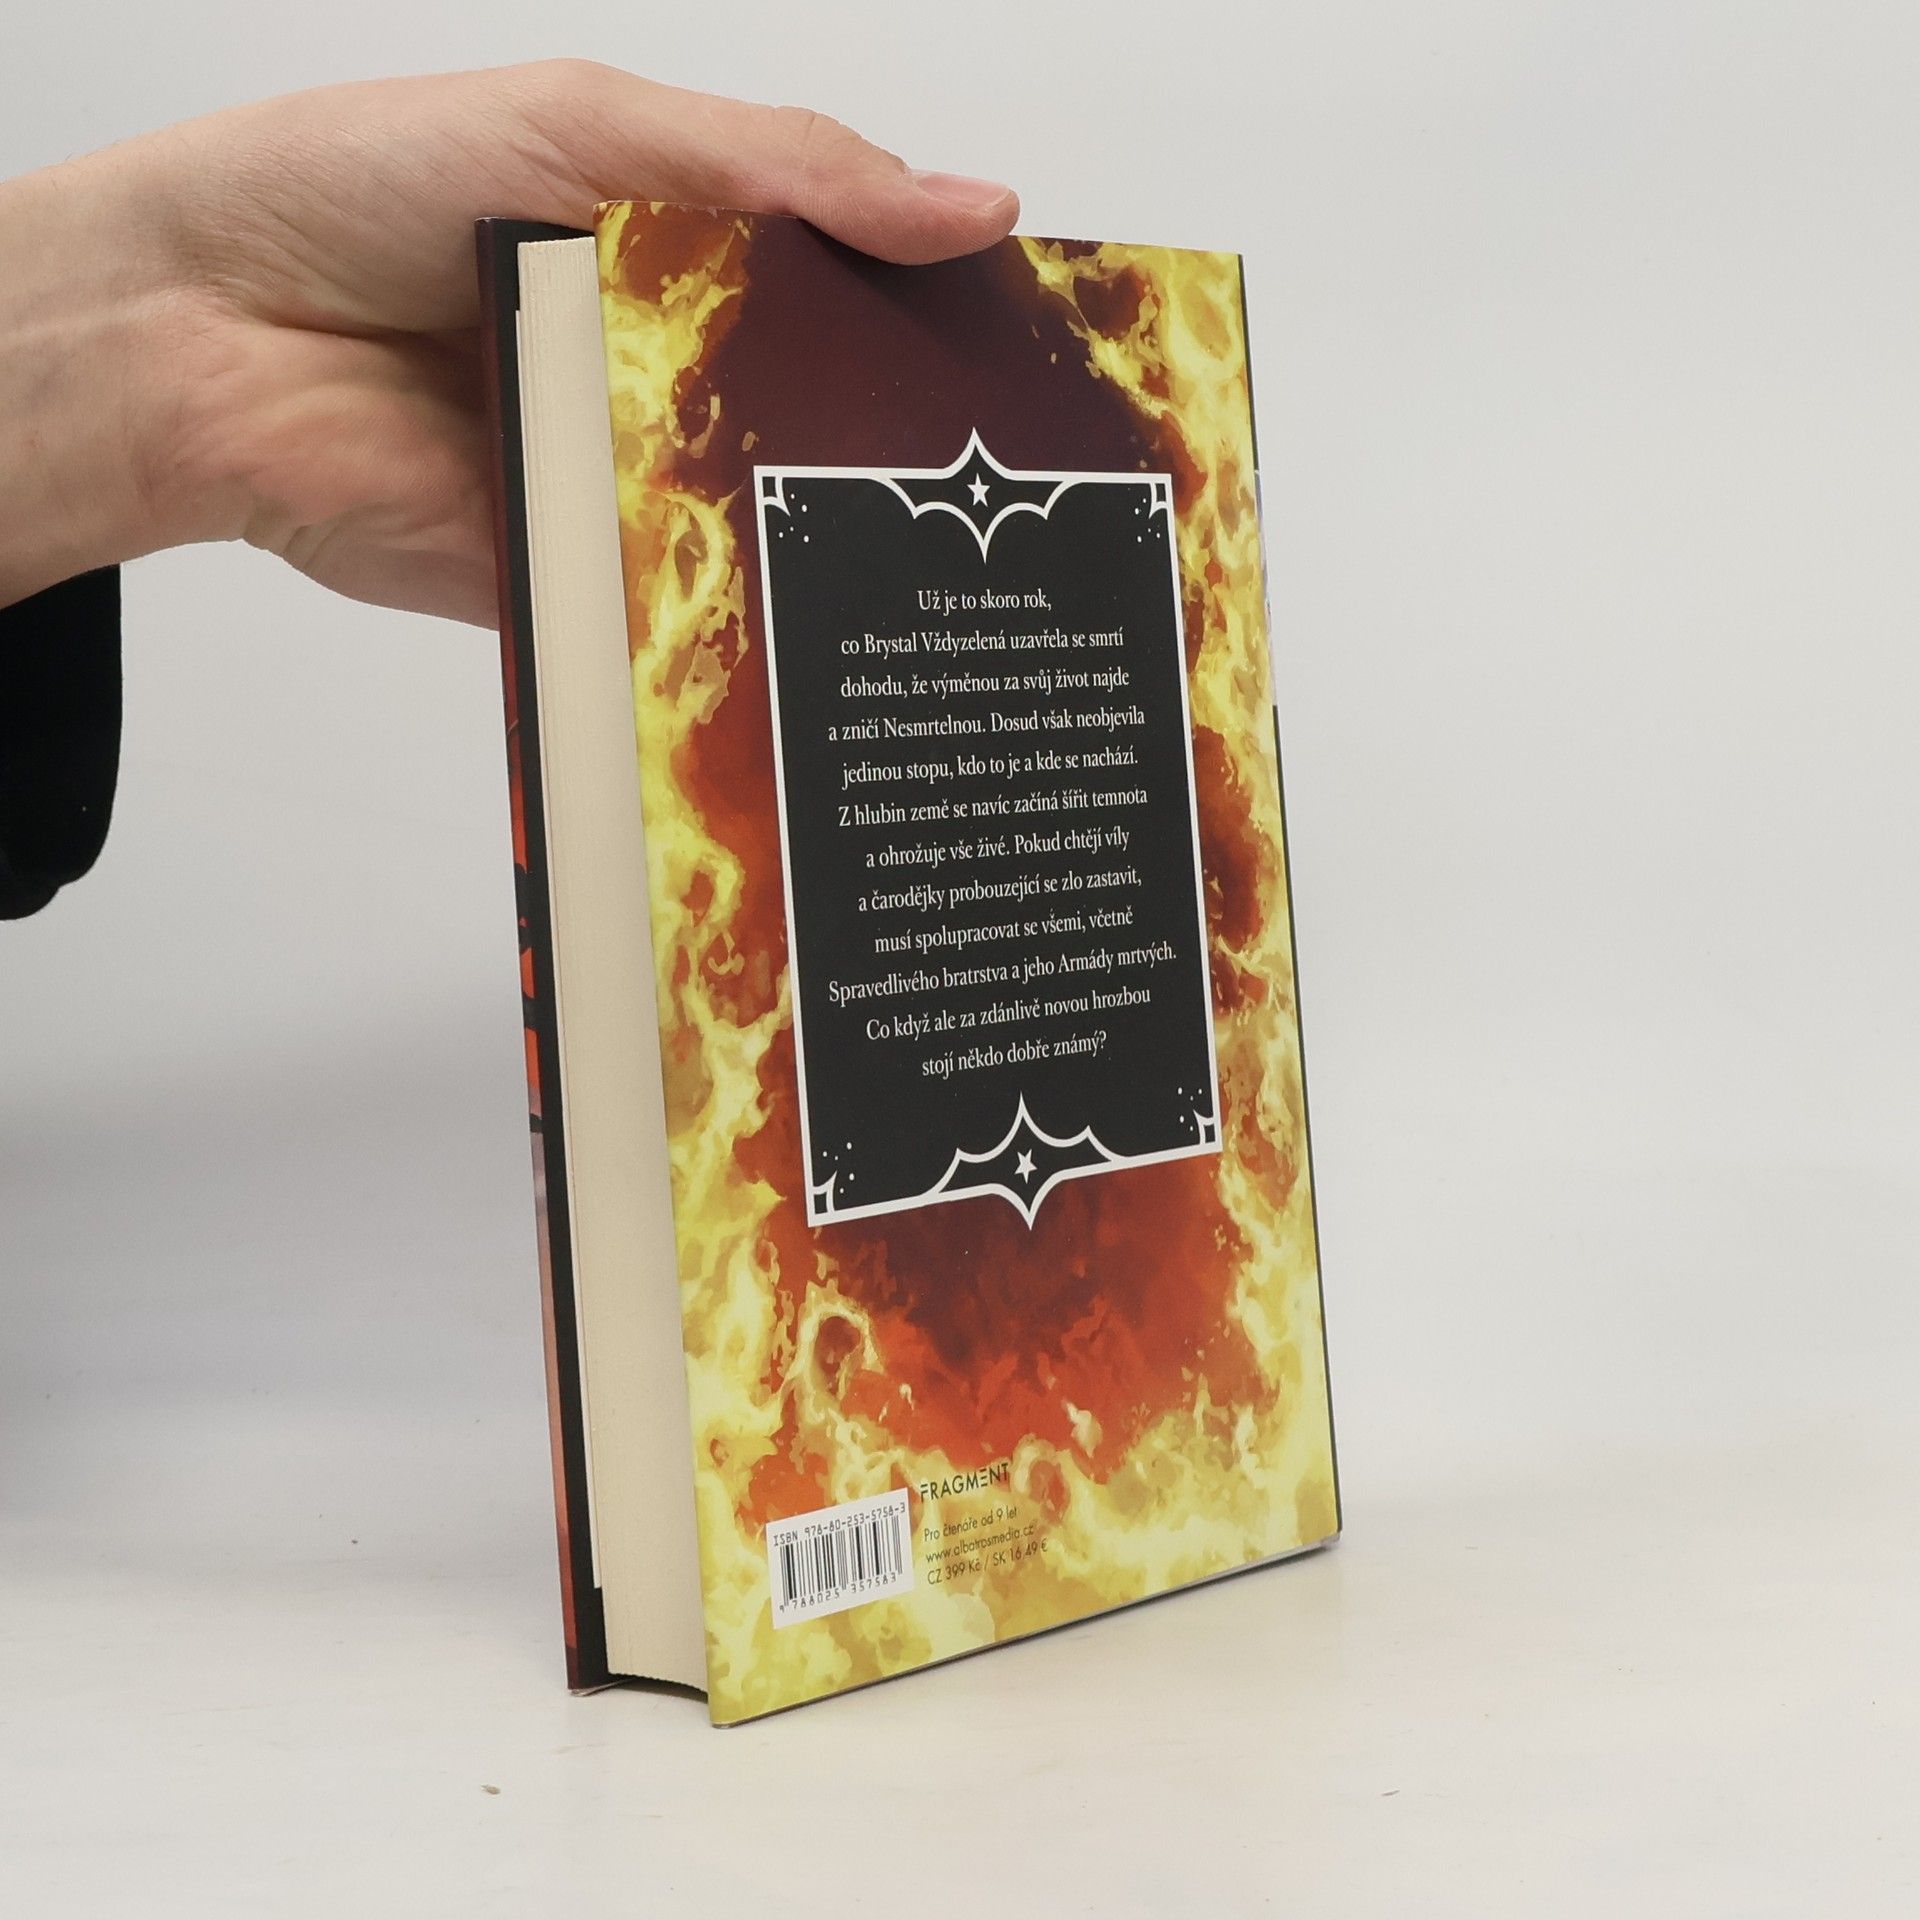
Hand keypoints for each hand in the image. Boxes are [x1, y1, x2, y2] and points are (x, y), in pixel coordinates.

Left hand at [0, 63, 1018, 619]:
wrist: (197, 333)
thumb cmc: (364, 187)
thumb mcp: (593, 130)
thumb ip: (780, 171)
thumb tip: (973, 208)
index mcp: (685, 266)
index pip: (850, 300)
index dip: (944, 328)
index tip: (1049, 370)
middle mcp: (667, 386)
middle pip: (820, 434)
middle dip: (914, 469)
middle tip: (1044, 506)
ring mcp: (626, 496)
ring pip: (759, 539)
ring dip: (835, 559)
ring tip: (971, 596)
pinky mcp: (577, 594)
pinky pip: (674, 625)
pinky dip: (733, 641)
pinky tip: (824, 658)